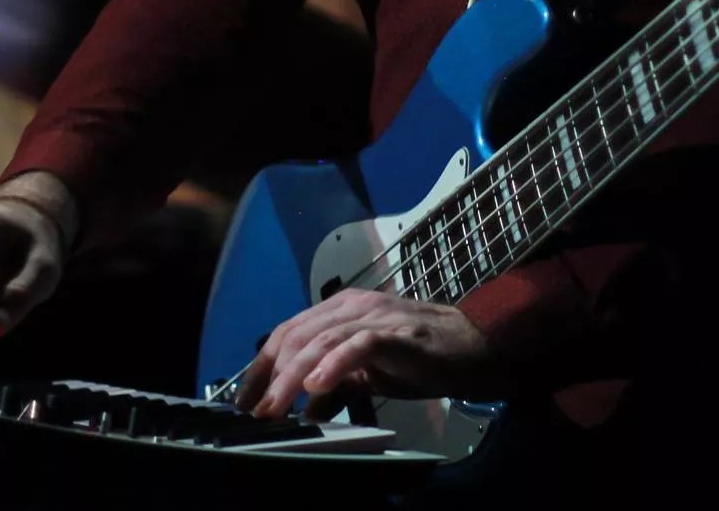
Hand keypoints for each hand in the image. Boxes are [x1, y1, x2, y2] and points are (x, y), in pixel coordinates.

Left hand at [235, 289, 505, 419]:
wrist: (472, 348)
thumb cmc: (420, 358)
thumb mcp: (368, 376)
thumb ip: (335, 388)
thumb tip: (303, 411)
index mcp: (340, 311)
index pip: (288, 331)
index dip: (261, 366)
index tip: (245, 399)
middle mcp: (351, 306)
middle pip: (297, 336)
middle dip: (271, 376)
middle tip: (256, 411)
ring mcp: (374, 316)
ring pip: (321, 341)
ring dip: (293, 377)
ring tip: (276, 406)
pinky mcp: (396, 332)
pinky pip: (358, 345)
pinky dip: (334, 364)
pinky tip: (317, 385)